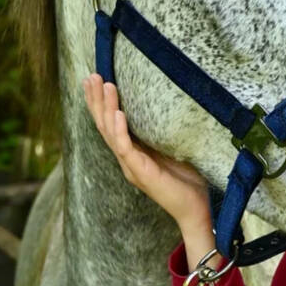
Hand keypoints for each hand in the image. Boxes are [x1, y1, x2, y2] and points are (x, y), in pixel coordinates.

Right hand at [82, 73, 211, 233]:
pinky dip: (120, 130)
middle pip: (105, 125)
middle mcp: (128, 158)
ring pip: (111, 133)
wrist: (194, 210)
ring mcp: (131, 166)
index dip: (102, 103)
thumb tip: (171, 108)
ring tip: (104, 85)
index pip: (112, 124)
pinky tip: (118, 114)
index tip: (96, 80)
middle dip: (97, 100)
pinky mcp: (140, 172)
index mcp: (133, 153)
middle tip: (91, 75)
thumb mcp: (174, 151)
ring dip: (106, 108)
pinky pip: (125, 148)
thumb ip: (165, 134)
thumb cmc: (188, 182)